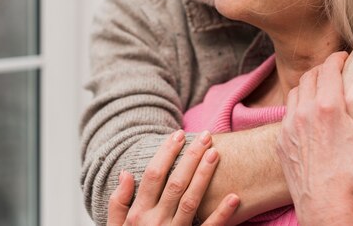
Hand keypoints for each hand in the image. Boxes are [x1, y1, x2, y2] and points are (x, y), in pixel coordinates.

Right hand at [107, 130, 239, 225]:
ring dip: (204, 176)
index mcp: (139, 214)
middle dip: (190, 157)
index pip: (153, 175)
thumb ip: (118, 202)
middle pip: (175, 183)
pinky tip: (235, 197)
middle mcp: (156, 222)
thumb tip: (126, 173)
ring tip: (215, 154)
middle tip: (205, 137)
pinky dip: (223, 215)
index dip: (167, 153)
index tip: (178, 135)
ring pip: (192, 200)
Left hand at [277, 52, 352, 225]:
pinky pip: (286, 113)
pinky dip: (297, 106)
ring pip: (295, 94)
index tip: (344, 55)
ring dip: (308, 86)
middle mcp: (304, 112)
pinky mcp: (281, 141)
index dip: (337, 59)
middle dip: (322, 70)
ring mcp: (289, 126)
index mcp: (327, 107)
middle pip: (309, 77)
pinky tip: (309, 114)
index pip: (328, 69)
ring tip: (322, 88)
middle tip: (334, 69)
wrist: (325, 208)